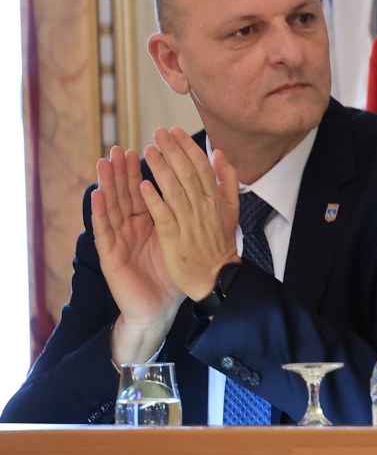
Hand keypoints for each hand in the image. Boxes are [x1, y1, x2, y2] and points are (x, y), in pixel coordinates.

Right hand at [91, 146, 184, 362]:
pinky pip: (104, 230)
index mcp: (150, 221)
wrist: (160, 307)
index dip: (148, 170)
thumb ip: (189, 212)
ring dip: (108, 183)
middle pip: (127, 194)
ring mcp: (119, 239)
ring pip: (112, 206)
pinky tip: (97, 195)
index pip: (147, 190)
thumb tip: (202, 188)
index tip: (151, 147)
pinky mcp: (110, 254)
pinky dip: (100, 212)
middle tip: (121, 148)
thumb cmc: (172, 272)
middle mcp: (132, 227)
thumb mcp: (184, 237)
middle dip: (124, 171)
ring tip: (105, 162)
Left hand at [140, 128, 241, 301]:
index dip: (188, 147)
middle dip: (173, 151)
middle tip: (158, 132)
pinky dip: (154, 200)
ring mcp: (189, 223)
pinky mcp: (174, 239)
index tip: (175, 131)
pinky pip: (164, 216)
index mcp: (217, 200)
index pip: (202, 167)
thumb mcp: (231, 209)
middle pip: (188, 174)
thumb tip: (219, 153)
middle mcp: (204, 208)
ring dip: (161, 169)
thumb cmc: (220, 243)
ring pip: (175, 191)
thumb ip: (227, 180)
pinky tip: (143, 185)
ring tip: (147, 151)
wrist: (217, 277)